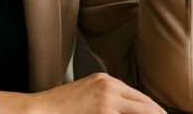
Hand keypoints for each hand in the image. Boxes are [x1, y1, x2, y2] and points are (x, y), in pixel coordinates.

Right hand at [0, 72, 165, 113]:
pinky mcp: (103, 111)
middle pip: (145, 104)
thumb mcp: (84, 95)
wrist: (38, 110)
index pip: (139, 97)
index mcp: (106, 81)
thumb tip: (121, 109)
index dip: (153, 110)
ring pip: (142, 111)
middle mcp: (109, 86)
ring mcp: (107, 100)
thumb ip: (105, 100)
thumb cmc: (57, 108)